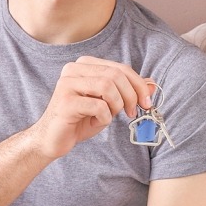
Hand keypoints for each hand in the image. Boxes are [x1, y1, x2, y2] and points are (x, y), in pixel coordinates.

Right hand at [30, 56, 153, 158]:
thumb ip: (128, 92)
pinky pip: (98, 105)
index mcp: (85, 65)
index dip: (138, 84)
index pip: (120, 68)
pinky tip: (96, 122)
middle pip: (115, 75)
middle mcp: (74, 69)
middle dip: (131, 95)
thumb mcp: (110, 104)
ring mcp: (67, 84)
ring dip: (116, 105)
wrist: (53, 140)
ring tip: (111, 116)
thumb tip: (153, 84)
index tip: (147, 102)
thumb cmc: (81, 120)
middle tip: (133, 113)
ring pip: (107, 86)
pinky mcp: (65, 102)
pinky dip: (104, 117)